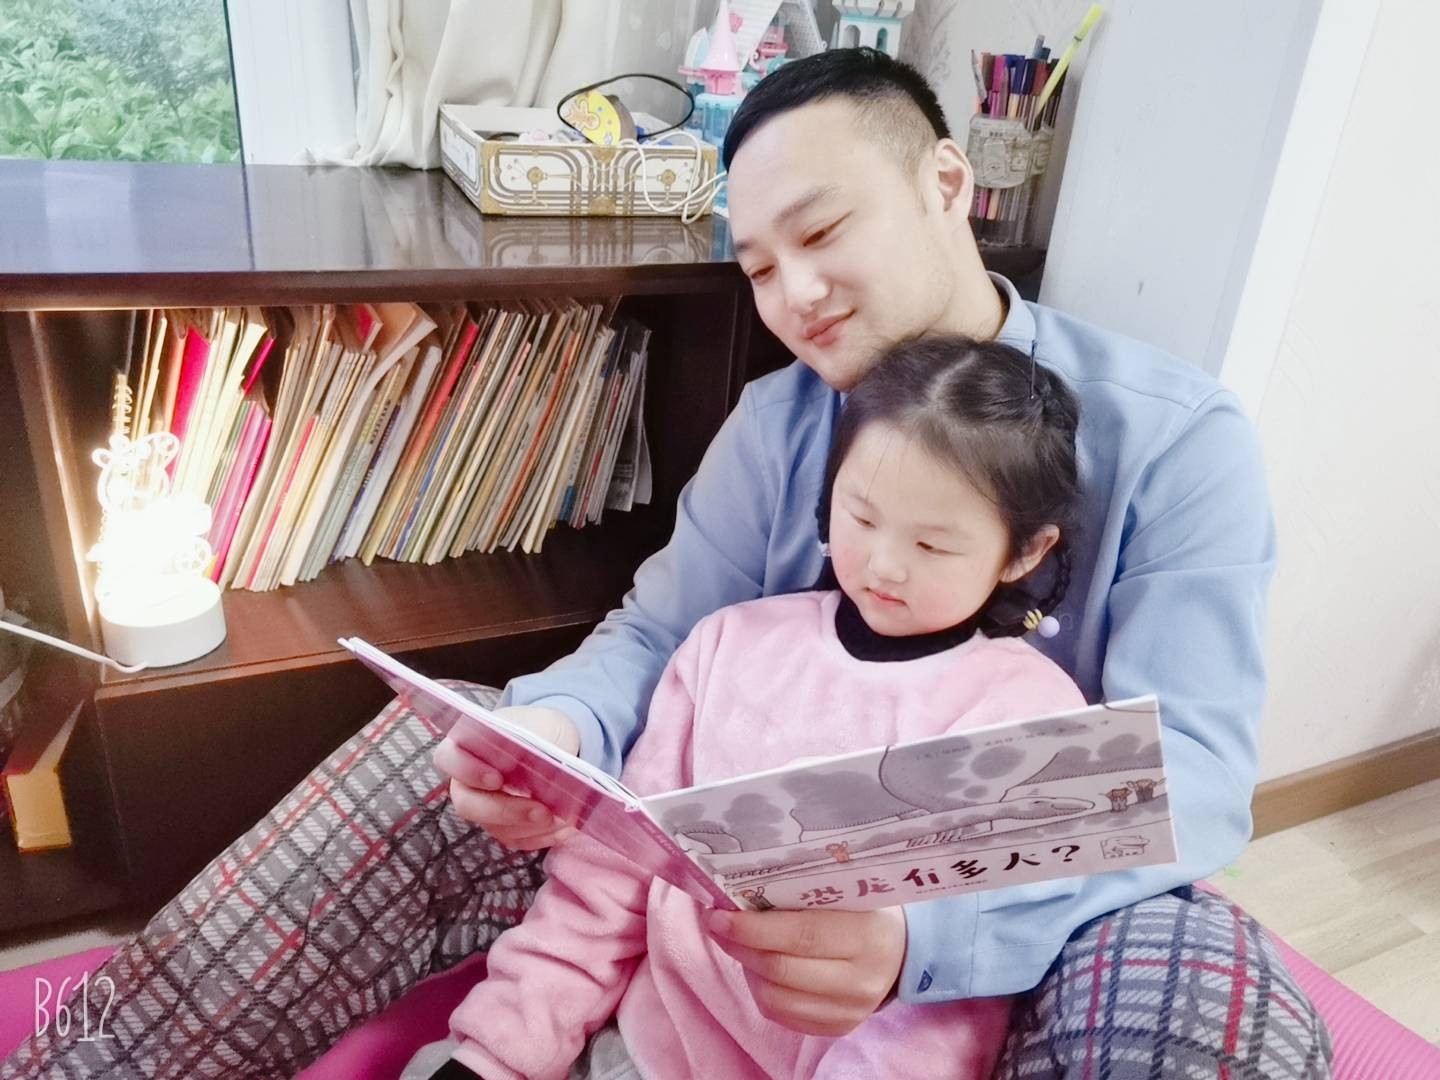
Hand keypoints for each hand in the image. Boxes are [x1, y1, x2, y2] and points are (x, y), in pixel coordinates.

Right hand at [433, 705, 580, 849]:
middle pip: (469, 805)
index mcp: (467, 744)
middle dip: (506, 811)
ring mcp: (485, 806)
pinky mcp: (505, 826)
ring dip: (531, 827)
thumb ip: (530, 740)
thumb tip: (535, 763)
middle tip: (542, 811)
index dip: (467, 771)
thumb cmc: (543, 728)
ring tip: (564, 818)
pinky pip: (516, 839)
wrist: (560, 743)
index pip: (448, 758)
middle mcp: (468, 780)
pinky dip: (541, 836)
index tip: (497, 778)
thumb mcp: (541, 724)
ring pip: (496, 828)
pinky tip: (564, 826)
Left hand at [706, 906, 906, 1036]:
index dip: (753, 928)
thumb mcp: (845, 891)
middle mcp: (861, 980)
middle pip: (782, 969)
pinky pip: (782, 1016)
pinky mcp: (838, 1028)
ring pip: (775, 998)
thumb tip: (740, 892)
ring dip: (746, 968)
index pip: (800, 935)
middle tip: (717, 924)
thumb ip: (802, 892)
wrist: (901, 951)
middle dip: (740, 946)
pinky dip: (761, 989)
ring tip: (737, 943)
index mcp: (866, 935)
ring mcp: (850, 1010)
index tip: (719, 914)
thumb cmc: (865, 910)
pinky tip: (757, 966)